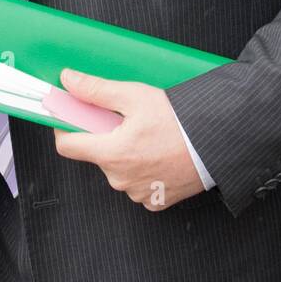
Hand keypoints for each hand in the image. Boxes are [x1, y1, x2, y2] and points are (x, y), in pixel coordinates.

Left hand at [52, 68, 203, 209]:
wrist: (215, 145)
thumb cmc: (178, 122)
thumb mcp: (134, 97)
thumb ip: (96, 90)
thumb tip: (68, 80)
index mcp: (111, 154)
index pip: (67, 146)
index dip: (65, 127)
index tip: (71, 116)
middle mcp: (120, 179)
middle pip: (96, 154)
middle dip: (103, 135)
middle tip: (123, 120)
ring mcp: (137, 193)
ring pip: (117, 169)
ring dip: (124, 153)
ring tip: (147, 136)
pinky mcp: (155, 201)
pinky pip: (137, 184)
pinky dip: (142, 169)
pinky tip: (157, 154)